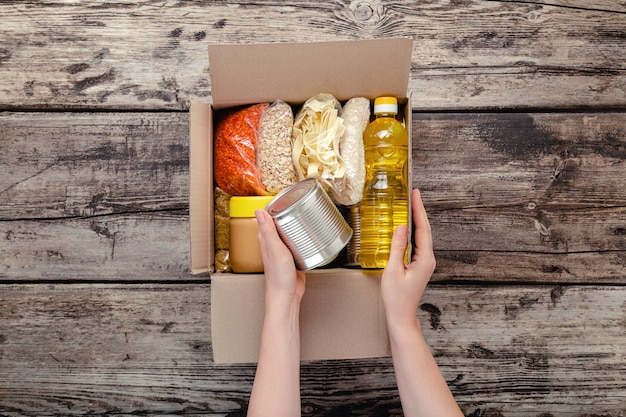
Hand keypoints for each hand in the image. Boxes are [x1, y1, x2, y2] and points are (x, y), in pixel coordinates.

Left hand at [255, 209, 305, 306]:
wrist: (287, 295)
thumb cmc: (279, 276)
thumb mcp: (275, 249)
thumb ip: (267, 230)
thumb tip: (259, 210)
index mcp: (265, 238)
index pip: (270, 215)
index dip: (278, 205)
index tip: (289, 197)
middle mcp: (273, 242)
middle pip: (282, 221)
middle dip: (291, 211)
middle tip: (304, 204)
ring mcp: (283, 248)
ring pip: (291, 231)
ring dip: (299, 223)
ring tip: (310, 215)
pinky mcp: (293, 255)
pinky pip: (298, 241)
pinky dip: (304, 236)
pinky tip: (312, 234)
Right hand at [381, 189, 435, 329]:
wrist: (401, 315)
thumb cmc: (397, 298)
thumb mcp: (393, 270)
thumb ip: (397, 247)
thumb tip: (401, 227)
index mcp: (424, 259)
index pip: (422, 228)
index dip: (419, 210)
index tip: (415, 195)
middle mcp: (428, 259)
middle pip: (424, 230)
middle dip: (418, 211)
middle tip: (413, 194)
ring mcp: (425, 262)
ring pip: (421, 236)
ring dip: (416, 220)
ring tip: (410, 205)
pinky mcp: (419, 265)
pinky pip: (417, 243)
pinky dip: (412, 231)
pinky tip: (406, 226)